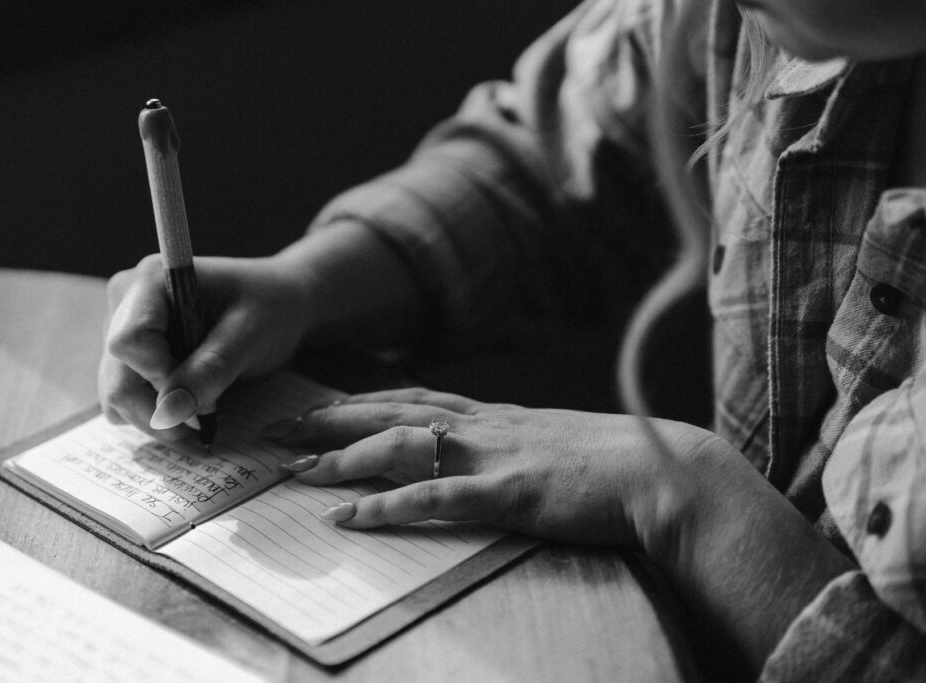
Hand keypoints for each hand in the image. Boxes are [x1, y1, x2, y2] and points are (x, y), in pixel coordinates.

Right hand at [99, 254, 309, 441]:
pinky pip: (127, 397)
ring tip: (204, 422)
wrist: (278, 301)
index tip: (206, 394)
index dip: (161, 377)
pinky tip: (192, 413)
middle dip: (159, 412)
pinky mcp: (130, 356)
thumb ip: (210, 369)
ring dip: (158, 420)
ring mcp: (122, 330)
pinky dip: (156, 415)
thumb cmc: (269, 306)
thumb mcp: (250, 335)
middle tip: (207, 425)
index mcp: (149, 281)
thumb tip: (168, 413)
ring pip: (118, 394)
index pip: (128, 342)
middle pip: (117, 377)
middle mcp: (124, 303)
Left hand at [269, 387, 718, 547]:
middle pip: (390, 413)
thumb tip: (470, 453)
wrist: (666, 470)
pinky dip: (390, 506)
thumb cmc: (610, 461)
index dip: (356, 404)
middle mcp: (485, 425)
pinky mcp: (512, 491)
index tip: (313, 410)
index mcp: (492, 415)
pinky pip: (439, 498)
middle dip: (330, 421)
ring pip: (404, 446)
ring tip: (299, 473)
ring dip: (347, 458)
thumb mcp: (547, 441)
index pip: (408, 400)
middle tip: (277, 430)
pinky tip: (353, 518)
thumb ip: (506, 442)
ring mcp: (497, 454)